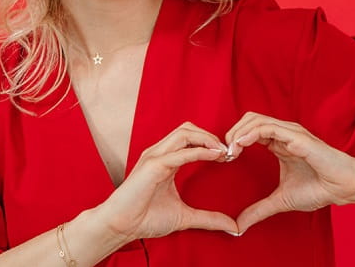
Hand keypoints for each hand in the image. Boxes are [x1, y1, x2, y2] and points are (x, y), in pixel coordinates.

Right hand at [96, 122, 238, 240]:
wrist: (122, 226)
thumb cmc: (145, 218)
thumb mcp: (184, 217)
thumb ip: (208, 218)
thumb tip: (232, 226)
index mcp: (165, 160)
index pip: (189, 138)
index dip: (210, 143)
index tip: (227, 157)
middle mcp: (159, 154)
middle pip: (188, 129)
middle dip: (210, 136)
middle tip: (227, 153)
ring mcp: (155, 157)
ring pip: (184, 133)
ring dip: (207, 139)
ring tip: (222, 152)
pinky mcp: (153, 166)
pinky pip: (180, 152)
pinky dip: (199, 151)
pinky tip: (214, 156)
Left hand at [225, 112, 354, 233]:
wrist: (343, 188)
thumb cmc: (318, 189)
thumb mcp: (280, 201)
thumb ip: (259, 210)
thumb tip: (238, 226)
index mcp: (278, 142)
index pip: (248, 129)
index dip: (233, 140)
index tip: (226, 159)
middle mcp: (283, 133)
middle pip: (248, 119)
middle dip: (232, 133)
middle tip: (225, 154)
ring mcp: (290, 133)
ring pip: (255, 120)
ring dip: (238, 133)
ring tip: (231, 150)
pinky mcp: (297, 137)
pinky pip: (268, 128)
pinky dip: (250, 134)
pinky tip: (241, 145)